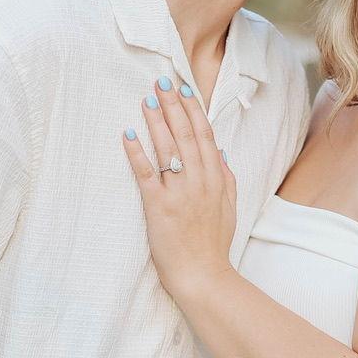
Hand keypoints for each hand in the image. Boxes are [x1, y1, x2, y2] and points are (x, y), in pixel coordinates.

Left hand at [123, 75, 237, 298]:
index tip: (183, 89)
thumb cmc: (214, 244)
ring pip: (168, 148)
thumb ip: (226, 177)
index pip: (205, 135)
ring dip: (156, 121)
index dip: (193, 110)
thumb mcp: (230, 207)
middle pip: (185, 134)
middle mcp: (199, 180)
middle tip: (160, 82)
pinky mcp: (158, 207)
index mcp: (216, 178)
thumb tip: (219, 150)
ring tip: (146, 99)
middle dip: (172, 105)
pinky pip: (146, 174)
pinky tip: (128, 134)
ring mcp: (179, 193)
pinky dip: (137, 152)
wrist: (204, 276)